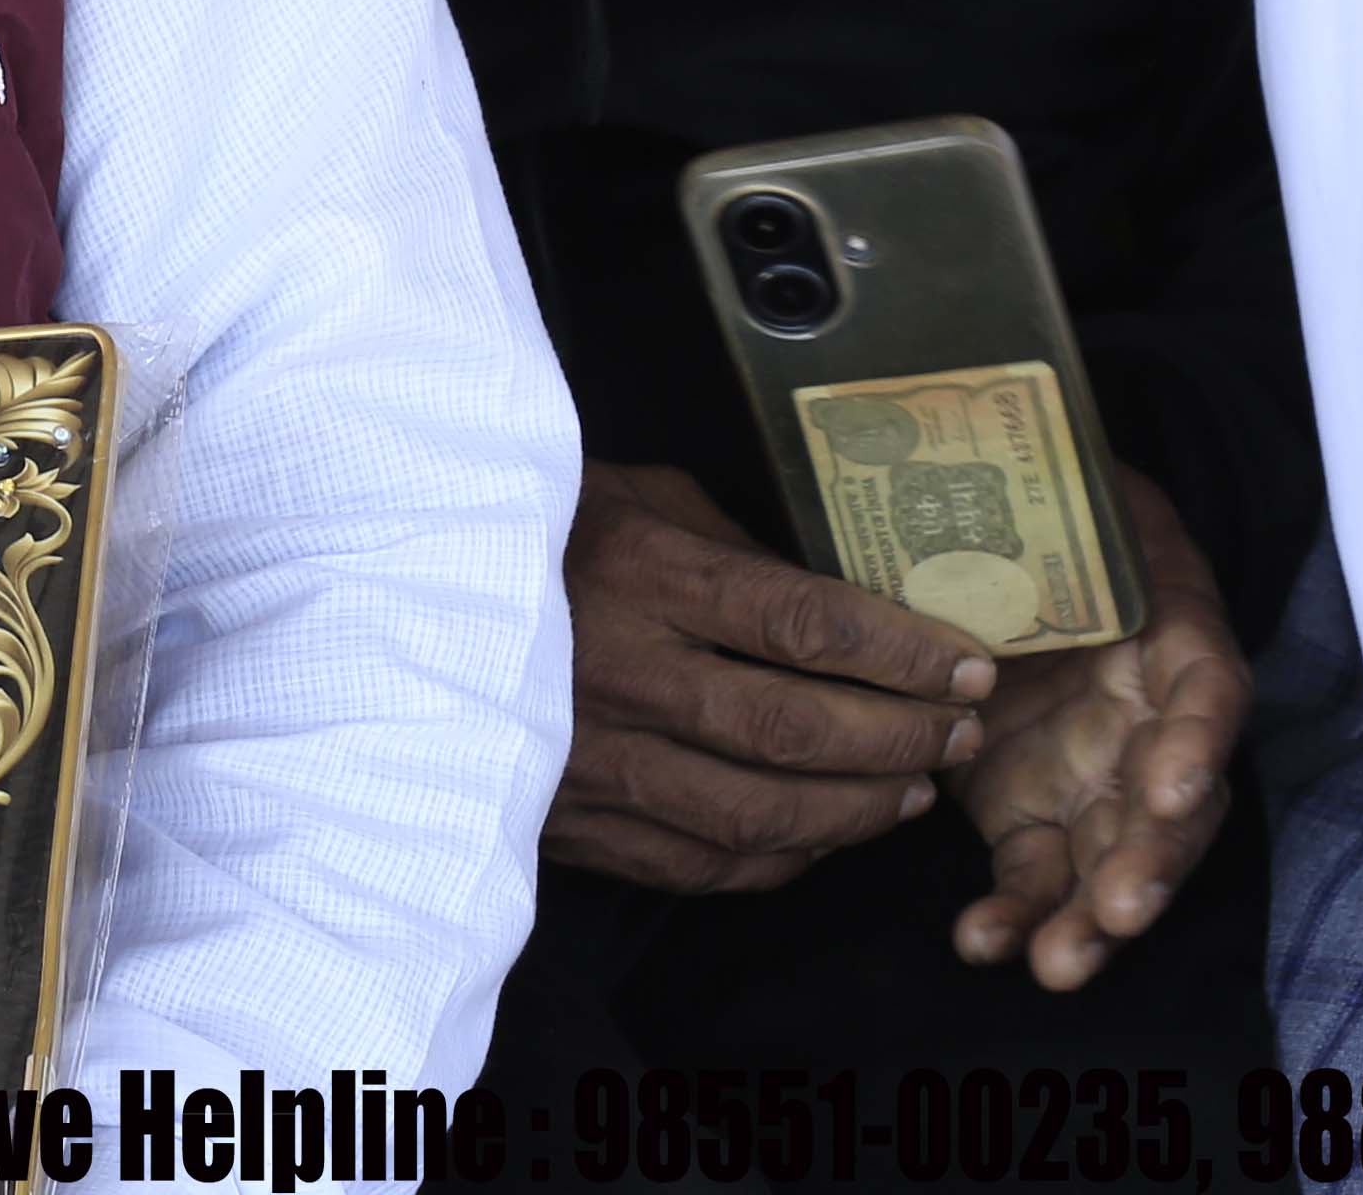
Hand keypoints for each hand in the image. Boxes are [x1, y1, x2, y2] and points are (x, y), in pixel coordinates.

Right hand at [547, 462, 997, 893]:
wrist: (394, 597)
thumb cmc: (534, 532)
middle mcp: (617, 672)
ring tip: (912, 787)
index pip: (802, 622)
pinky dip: (780, 860)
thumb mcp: (635, 497)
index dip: (903, 652)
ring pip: (758, 813)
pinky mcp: (570, 820)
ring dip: (857, 809)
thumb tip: (848, 610)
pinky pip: (700, 864)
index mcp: (637, 572)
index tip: (968, 662)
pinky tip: (824, 834)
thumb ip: (736, 549)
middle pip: (794, 727)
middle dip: (901, 735)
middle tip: (960, 729)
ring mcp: (589, 758)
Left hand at [950, 465, 1248, 990]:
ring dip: (1091, 918)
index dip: (1193, 746)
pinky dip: (1019, 911)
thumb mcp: (1062, 491)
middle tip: (1115, 912)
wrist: (999, 534)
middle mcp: (1149, 720)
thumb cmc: (1040, 509)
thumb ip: (1049, 507)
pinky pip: (1040, 872)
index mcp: (1170, 637)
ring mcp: (1097, 774)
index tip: (1170, 791)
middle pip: (1173, 804)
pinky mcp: (1035, 810)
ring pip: (1116, 859)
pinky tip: (985, 942)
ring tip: (1055, 961)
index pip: (1205, 695)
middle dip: (1148, 865)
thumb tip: (981, 484)